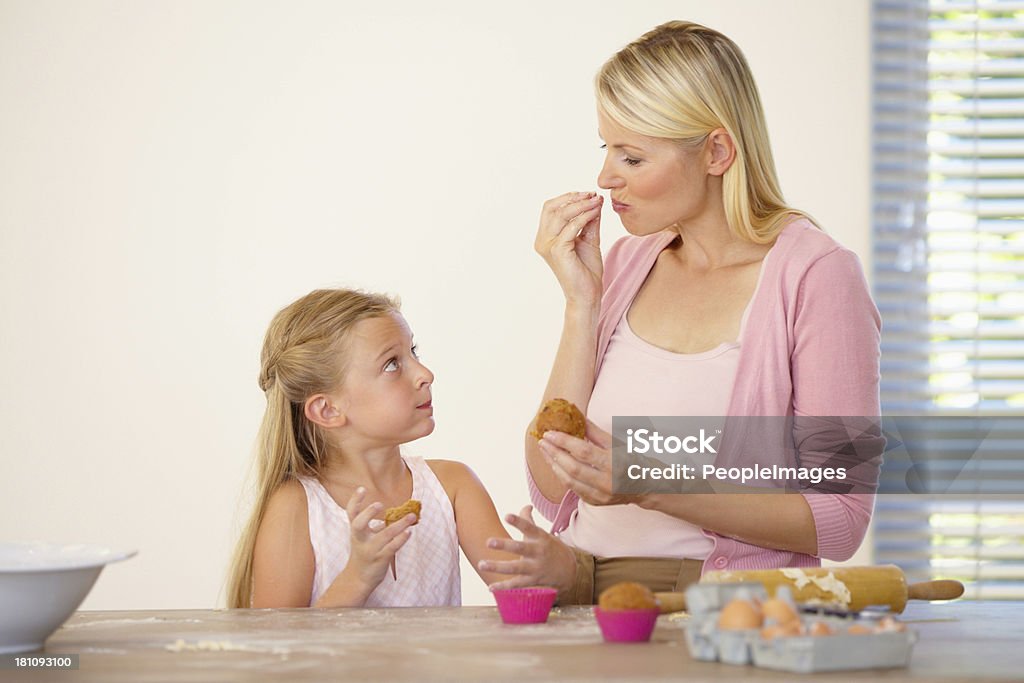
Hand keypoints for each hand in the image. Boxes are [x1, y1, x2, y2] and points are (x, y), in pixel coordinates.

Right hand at [343, 487, 415, 590]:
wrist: (359, 578)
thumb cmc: (364, 551)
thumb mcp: (365, 536)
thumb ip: (375, 524)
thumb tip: (397, 511)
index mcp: (356, 531)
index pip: (351, 513)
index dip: (355, 500)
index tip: (362, 488)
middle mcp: (361, 539)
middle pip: (358, 524)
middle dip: (368, 513)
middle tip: (379, 504)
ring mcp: (370, 550)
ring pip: (384, 535)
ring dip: (399, 525)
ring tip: (412, 517)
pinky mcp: (380, 559)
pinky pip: (392, 548)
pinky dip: (401, 539)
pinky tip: (409, 532)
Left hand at [479, 506, 576, 592]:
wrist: (569, 570)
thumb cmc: (550, 547)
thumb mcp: (542, 534)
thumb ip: (529, 521)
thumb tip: (527, 506)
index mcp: (540, 537)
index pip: (529, 527)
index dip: (518, 521)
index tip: (507, 516)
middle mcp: (538, 552)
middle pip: (520, 548)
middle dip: (505, 545)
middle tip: (489, 541)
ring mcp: (535, 567)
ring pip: (515, 568)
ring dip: (498, 567)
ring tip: (481, 563)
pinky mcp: (533, 580)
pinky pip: (517, 584)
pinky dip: (504, 586)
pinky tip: (490, 587)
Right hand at [534, 191, 603, 307]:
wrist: (587, 294)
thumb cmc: (586, 270)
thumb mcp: (588, 239)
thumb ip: (589, 221)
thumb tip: (595, 200)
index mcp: (545, 237)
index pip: (550, 208)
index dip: (568, 197)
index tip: (589, 194)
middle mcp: (542, 240)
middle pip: (551, 208)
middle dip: (573, 198)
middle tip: (592, 194)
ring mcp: (548, 246)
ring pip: (561, 214)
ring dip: (581, 205)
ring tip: (597, 201)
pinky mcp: (558, 251)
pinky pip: (571, 226)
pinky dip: (584, 216)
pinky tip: (596, 213)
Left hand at [537, 420, 639, 506]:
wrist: (648, 487)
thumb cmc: (634, 460)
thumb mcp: (618, 443)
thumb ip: (595, 432)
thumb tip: (576, 416)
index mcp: (615, 464)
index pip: (584, 452)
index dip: (564, 442)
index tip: (549, 432)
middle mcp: (608, 482)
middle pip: (573, 468)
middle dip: (554, 453)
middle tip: (542, 441)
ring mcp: (602, 496)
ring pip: (570, 481)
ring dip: (554, 465)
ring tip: (545, 451)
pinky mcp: (596, 502)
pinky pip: (574, 490)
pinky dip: (562, 476)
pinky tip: (555, 465)